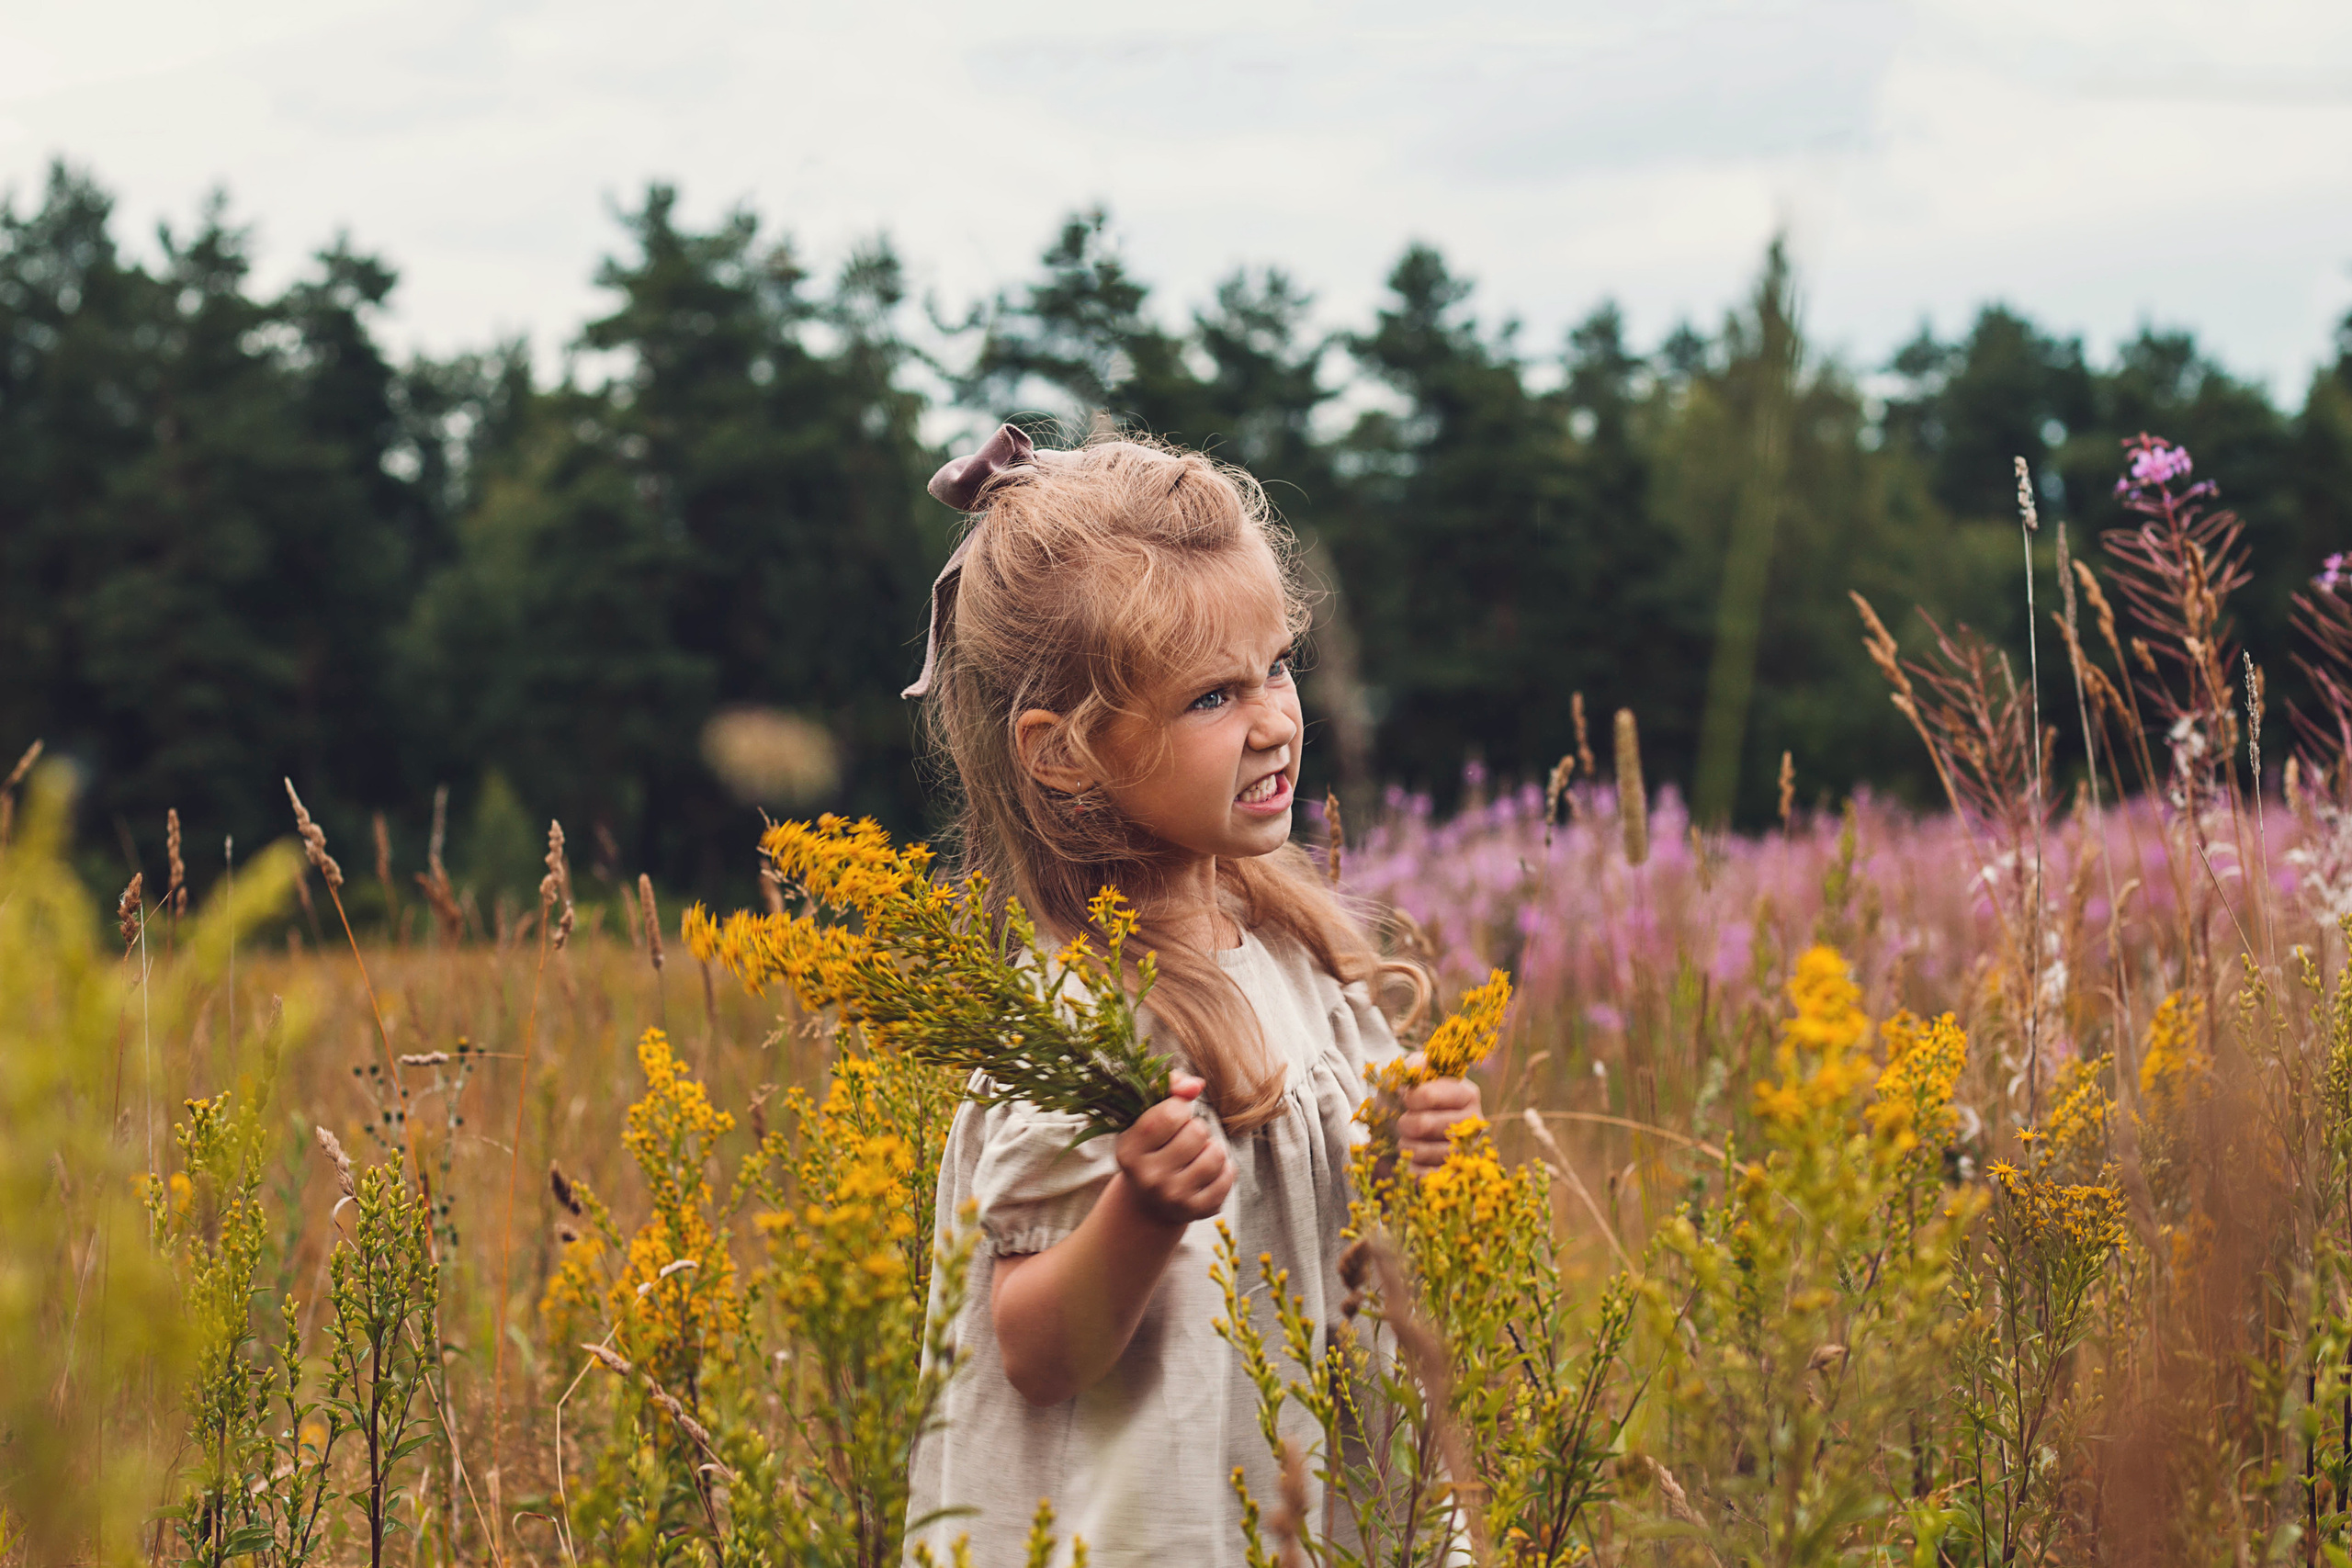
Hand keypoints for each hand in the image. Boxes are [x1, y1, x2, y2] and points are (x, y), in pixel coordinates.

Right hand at [1114, 1073, 1234, 1225]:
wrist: (1149, 1204)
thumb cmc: (1151, 1148)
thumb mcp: (1147, 1116)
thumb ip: (1168, 1088)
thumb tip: (1196, 1085)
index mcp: (1129, 1151)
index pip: (1171, 1113)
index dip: (1180, 1106)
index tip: (1174, 1114)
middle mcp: (1149, 1177)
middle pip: (1197, 1131)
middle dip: (1195, 1128)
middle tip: (1184, 1139)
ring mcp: (1174, 1197)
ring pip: (1216, 1152)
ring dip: (1211, 1147)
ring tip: (1197, 1154)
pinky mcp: (1199, 1210)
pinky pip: (1229, 1175)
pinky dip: (1224, 1167)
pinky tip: (1207, 1172)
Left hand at [1398, 1055, 1482, 1171]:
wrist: (1402, 1133)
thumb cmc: (1408, 1100)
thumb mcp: (1408, 1075)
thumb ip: (1414, 1066)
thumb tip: (1421, 1068)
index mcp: (1467, 1093)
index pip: (1427, 1095)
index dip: (1408, 1097)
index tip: (1405, 1096)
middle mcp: (1474, 1123)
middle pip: (1424, 1124)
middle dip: (1405, 1123)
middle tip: (1404, 1122)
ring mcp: (1468, 1152)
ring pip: (1424, 1151)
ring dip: (1407, 1146)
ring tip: (1409, 1139)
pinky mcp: (1457, 1177)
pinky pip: (1427, 1176)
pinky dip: (1412, 1167)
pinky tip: (1413, 1160)